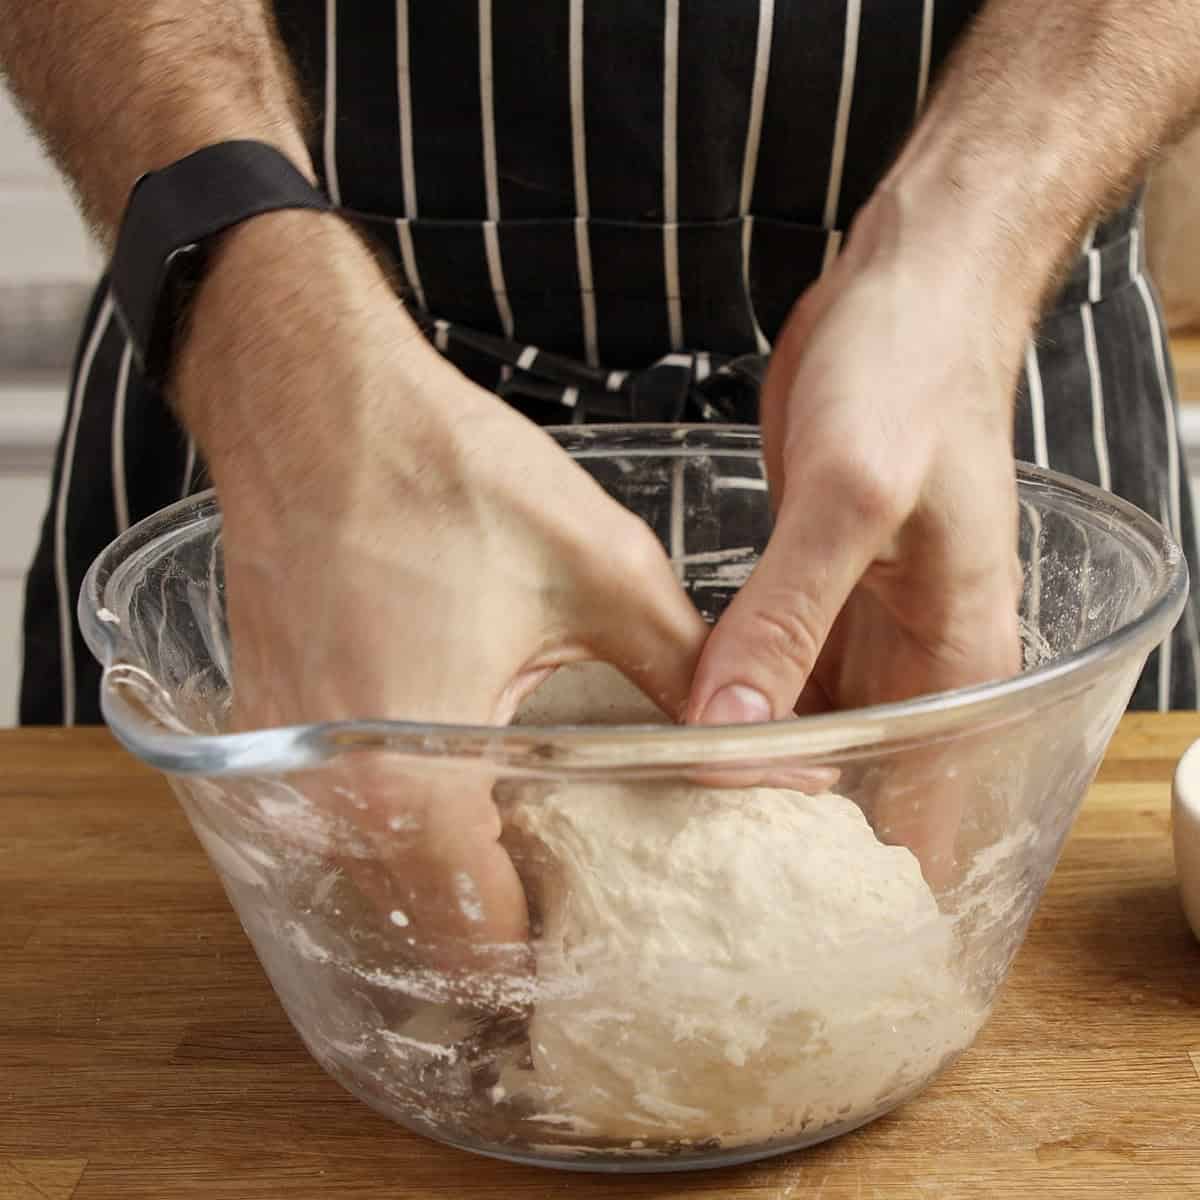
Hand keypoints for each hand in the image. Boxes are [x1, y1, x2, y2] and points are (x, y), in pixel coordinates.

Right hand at [177, 212, 707, 964]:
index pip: (482, 939)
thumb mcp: (600, 574)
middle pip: (425, 923)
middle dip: (507, 930)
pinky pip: (346, 814)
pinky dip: (409, 823)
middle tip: (588, 907)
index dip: (555, 957)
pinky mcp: (273, 722)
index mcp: (408, 778)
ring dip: (455, 880)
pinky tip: (471, 783)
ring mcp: (287, 760)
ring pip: (381, 876)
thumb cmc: (448, 472)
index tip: (613, 952)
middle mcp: (328, 792)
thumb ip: (684, 679)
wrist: (315, 395)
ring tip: (539, 852)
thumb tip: (767, 747)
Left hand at [687, 192, 1024, 877]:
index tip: (786, 946)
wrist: (907, 292)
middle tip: (688, 907)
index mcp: (958, 661)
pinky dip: (722, 710)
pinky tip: (664, 739)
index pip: (927, 817)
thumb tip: (724, 724)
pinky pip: (765, 676)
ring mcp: (855, 628)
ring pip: (798, 736)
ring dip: (742, 779)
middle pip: (853, 789)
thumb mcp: (854, 496)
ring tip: (658, 843)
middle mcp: (912, 662)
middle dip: (782, 848)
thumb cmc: (914, 377)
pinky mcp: (807, 592)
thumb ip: (790, 614)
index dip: (865, 890)